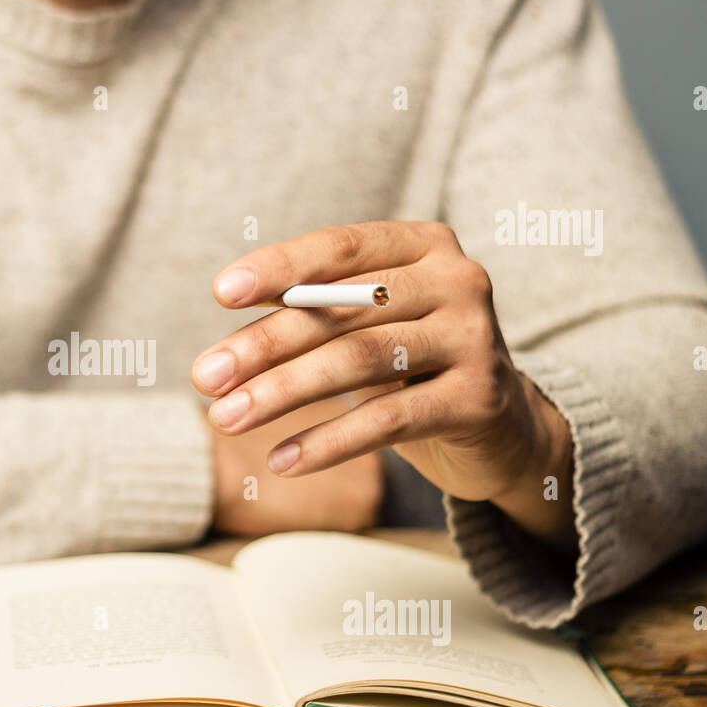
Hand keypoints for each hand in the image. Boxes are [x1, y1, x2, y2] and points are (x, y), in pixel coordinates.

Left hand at [192, 221, 575, 550]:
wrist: (501, 427)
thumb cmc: (412, 364)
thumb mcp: (366, 325)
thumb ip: (313, 308)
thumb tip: (229, 317)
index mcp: (424, 246)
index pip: (340, 248)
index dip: (279, 266)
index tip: (221, 293)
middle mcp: (457, 280)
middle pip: (341, 310)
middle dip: (263, 344)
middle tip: (204, 376)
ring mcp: (475, 338)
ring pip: (359, 361)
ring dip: (282, 392)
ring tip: (226, 418)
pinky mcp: (479, 399)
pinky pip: (389, 419)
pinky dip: (328, 441)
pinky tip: (282, 460)